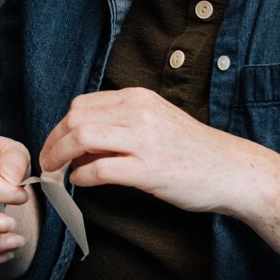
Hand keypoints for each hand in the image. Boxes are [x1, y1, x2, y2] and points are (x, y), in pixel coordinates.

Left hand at [37, 87, 246, 215]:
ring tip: (56, 172)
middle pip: (75, 118)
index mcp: (137, 98)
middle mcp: (139, 112)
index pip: (82, 104)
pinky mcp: (149, 170)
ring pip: (82, 137)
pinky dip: (82, 176)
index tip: (54, 144)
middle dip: (53, 141)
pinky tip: (82, 182)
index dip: (60, 126)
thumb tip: (79, 144)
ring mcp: (144, 140)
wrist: (231, 170)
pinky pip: (100, 169)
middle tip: (47, 162)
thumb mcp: (155, 122)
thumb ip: (120, 125)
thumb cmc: (193, 150)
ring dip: (59, 156)